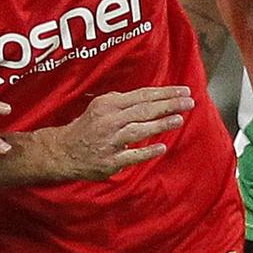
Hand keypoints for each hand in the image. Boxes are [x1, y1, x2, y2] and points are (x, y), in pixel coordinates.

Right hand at [47, 86, 193, 180]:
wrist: (63, 151)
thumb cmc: (87, 127)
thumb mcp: (101, 107)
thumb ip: (125, 102)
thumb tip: (155, 98)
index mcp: (108, 104)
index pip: (142, 95)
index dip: (165, 93)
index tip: (184, 91)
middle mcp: (109, 120)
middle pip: (144, 110)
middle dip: (169, 105)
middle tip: (190, 102)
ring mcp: (109, 141)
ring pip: (139, 130)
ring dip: (161, 124)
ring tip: (179, 119)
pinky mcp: (109, 161)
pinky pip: (132, 155)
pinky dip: (147, 151)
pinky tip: (162, 147)